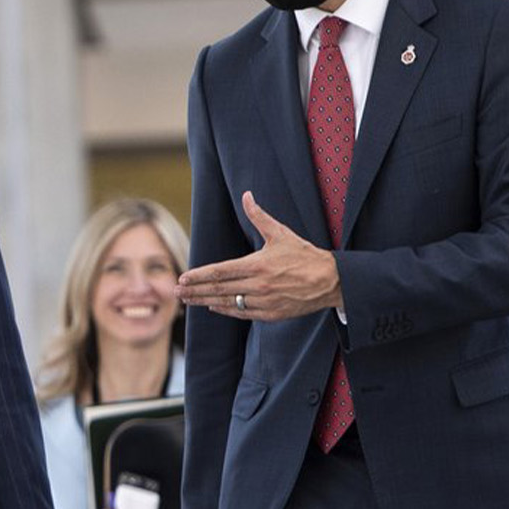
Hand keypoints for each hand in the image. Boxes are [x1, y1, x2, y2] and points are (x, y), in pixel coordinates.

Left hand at [177, 192, 341, 320]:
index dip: (199, 275)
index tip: (183, 277)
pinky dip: (226, 310)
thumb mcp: (281, 233)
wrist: (330, 281)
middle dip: (195, 290)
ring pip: (228, 304)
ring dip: (206, 302)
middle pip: (219, 290)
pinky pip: (243, 313)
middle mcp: (258, 286)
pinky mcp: (271, 314)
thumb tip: (247, 195)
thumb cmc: (305, 255)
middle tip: (177, 291)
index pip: (220, 272)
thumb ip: (259, 216)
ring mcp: (264, 302)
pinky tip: (214, 307)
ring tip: (188, 300)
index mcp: (257, 265)